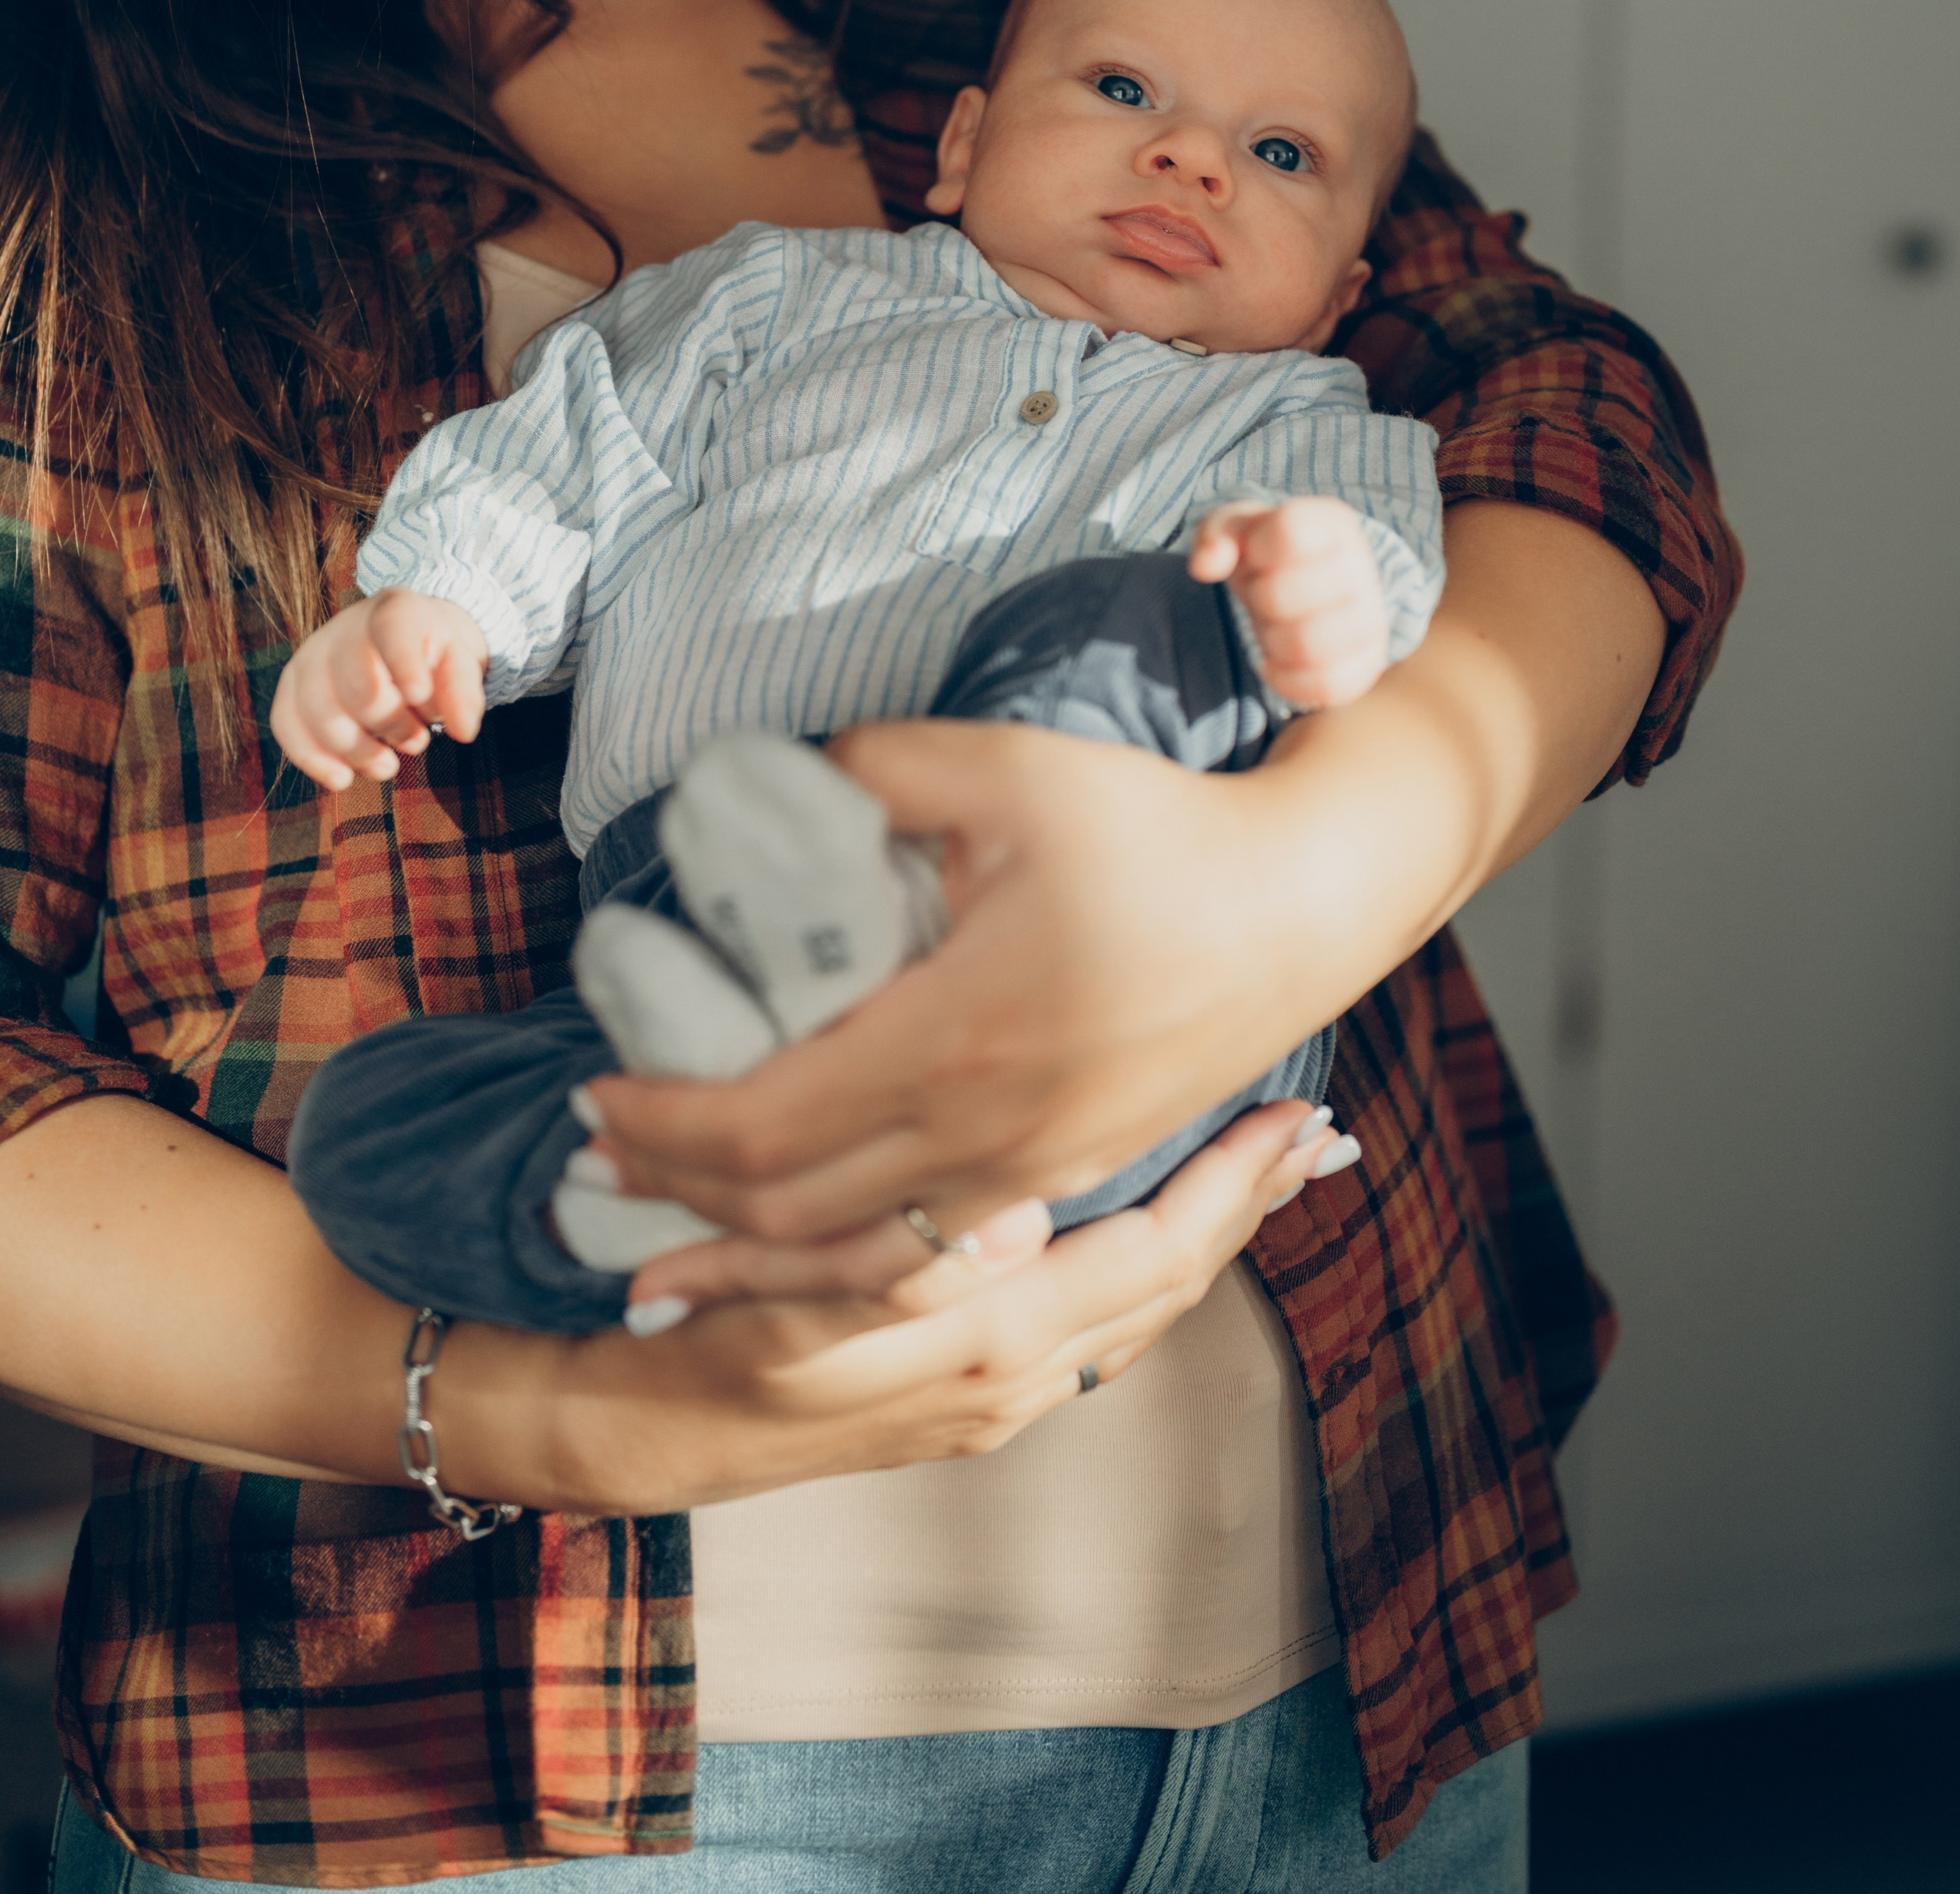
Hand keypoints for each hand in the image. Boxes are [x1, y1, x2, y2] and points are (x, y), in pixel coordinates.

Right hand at [270, 589, 489, 787]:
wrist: (401, 643)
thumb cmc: (432, 656)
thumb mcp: (461, 665)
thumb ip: (464, 694)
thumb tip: (463, 732)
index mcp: (395, 610)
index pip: (393, 629)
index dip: (404, 664)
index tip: (420, 695)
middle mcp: (345, 626)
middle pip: (358, 685)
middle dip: (391, 724)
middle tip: (418, 742)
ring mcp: (312, 654)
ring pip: (318, 710)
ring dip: (356, 750)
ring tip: (387, 766)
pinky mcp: (292, 685)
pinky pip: (285, 722)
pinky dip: (311, 758)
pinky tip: (342, 779)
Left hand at [568, 509, 1665, 1252]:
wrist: (1302, 905)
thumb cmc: (1158, 831)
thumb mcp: (1006, 768)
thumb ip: (877, 767)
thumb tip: (787, 775)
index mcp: (955, 1042)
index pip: (763, 1128)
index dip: (662, 1124)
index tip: (597, 1089)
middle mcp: (986, 1133)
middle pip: (789, 1211)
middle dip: (677, 1193)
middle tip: (604, 1153)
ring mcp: (1032, 1170)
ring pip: (857, 1253)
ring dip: (749, 1246)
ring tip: (672, 1221)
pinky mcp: (1065, 1172)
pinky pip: (927, 1245)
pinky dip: (840, 1251)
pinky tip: (805, 1227)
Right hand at [613, 1102, 1358, 1333]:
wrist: (641, 1436)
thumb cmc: (702, 1350)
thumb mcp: (790, 1308)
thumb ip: (899, 1273)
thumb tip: (1016, 1220)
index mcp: (985, 1347)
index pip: (1152, 1255)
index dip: (1230, 1187)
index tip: (1293, 1117)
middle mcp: (1015, 1381)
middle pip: (1169, 1283)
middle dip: (1245, 1205)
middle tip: (1310, 1126)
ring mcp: (997, 1394)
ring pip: (1138, 1303)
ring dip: (1204, 1230)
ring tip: (1253, 1160)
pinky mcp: (968, 1393)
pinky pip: (1093, 1320)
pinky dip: (1142, 1259)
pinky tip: (1145, 1211)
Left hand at [1189, 496, 1390, 706]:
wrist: (1311, 592)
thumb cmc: (1269, 556)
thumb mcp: (1237, 530)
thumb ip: (1214, 535)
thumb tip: (1205, 567)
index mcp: (1331, 523)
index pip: (1289, 532)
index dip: (1257, 551)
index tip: (1260, 556)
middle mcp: (1359, 567)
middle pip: (1281, 594)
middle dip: (1258, 598)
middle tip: (1265, 595)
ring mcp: (1370, 618)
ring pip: (1306, 644)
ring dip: (1272, 640)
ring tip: (1275, 627)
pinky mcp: (1368, 664)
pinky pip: (1326, 684)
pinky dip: (1288, 679)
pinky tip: (1278, 662)